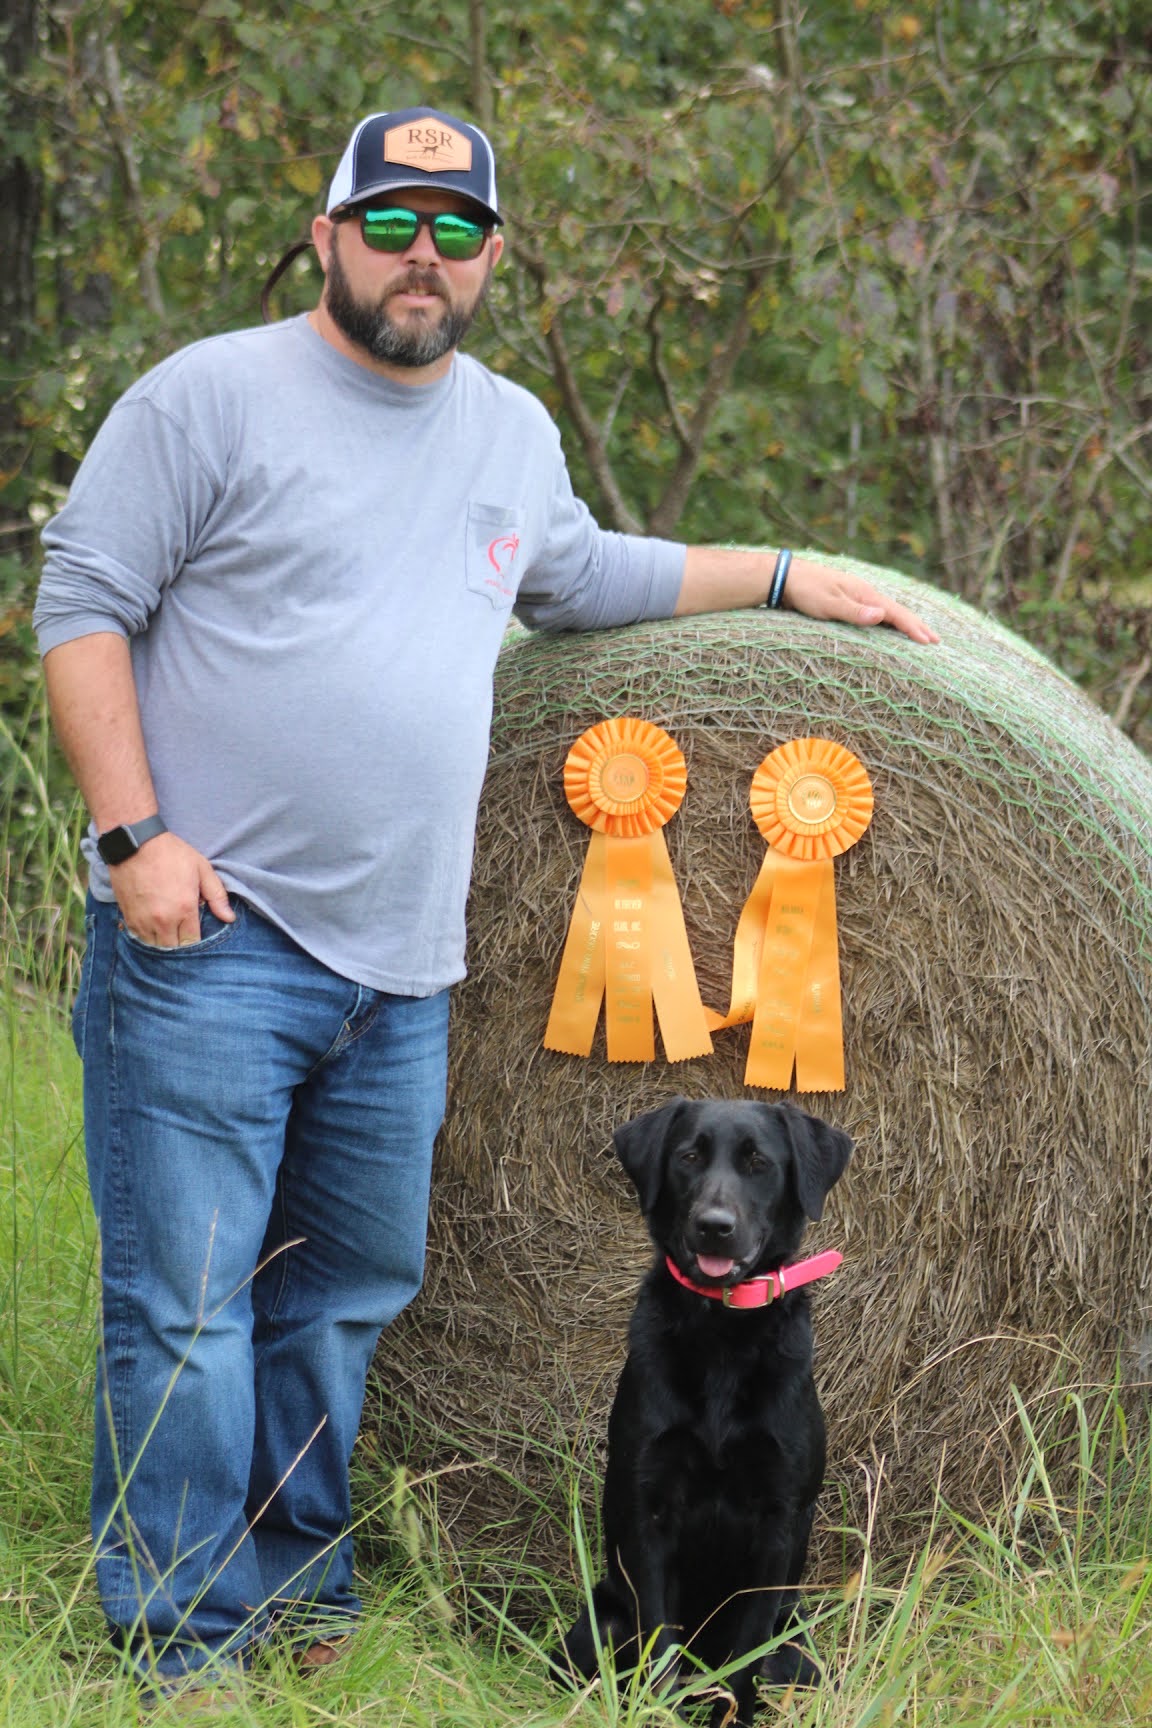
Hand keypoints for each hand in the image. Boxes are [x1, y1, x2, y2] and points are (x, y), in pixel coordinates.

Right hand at [108, 832, 234, 946]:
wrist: (135, 843)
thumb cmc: (172, 854)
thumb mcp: (202, 869)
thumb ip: (217, 896)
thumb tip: (229, 918)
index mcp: (184, 909)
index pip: (191, 942)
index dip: (194, 939)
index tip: (195, 930)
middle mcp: (162, 920)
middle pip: (172, 948)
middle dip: (179, 942)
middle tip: (181, 930)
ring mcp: (142, 920)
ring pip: (154, 945)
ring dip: (162, 940)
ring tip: (167, 928)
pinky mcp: (127, 916)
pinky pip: (138, 937)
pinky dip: (146, 935)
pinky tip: (152, 924)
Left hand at [783, 557, 939, 644]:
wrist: (787, 576)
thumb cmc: (805, 591)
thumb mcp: (827, 604)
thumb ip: (854, 611)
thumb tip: (882, 615)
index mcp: (864, 593)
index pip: (895, 613)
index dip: (913, 628)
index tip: (929, 641)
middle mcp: (865, 593)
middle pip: (897, 611)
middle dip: (917, 625)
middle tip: (936, 640)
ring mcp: (858, 596)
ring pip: (889, 611)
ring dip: (906, 623)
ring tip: (921, 634)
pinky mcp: (850, 600)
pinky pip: (878, 612)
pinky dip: (890, 621)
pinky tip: (891, 627)